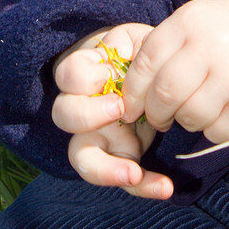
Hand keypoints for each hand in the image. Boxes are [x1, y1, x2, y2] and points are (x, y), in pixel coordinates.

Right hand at [52, 23, 173, 198]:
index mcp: (87, 74)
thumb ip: (128, 48)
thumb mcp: (137, 42)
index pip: (69, 75)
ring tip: (133, 171)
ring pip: (80, 157)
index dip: (86, 78)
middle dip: (87, 115)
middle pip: (64, 115)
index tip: (111, 75)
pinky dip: (143, 186)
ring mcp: (98, 136)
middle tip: (118, 110)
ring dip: (105, 168)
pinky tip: (165, 187)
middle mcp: (84, 107)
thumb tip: (121, 62)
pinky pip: (123, 178)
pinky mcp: (120, 157)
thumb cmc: (144, 55)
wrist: (160, 75)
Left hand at [119, 0, 228, 144]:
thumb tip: (129, 89)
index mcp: (191, 21)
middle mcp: (212, 47)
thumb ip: (164, 46)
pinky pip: (216, 132)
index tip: (130, 106)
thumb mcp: (195, 20)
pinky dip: (211, 129)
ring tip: (195, 108)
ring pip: (189, 117)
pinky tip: (220, 112)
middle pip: (164, 93)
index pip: (146, 61)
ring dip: (184, 121)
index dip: (132, 90)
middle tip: (159, 117)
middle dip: (154, 113)